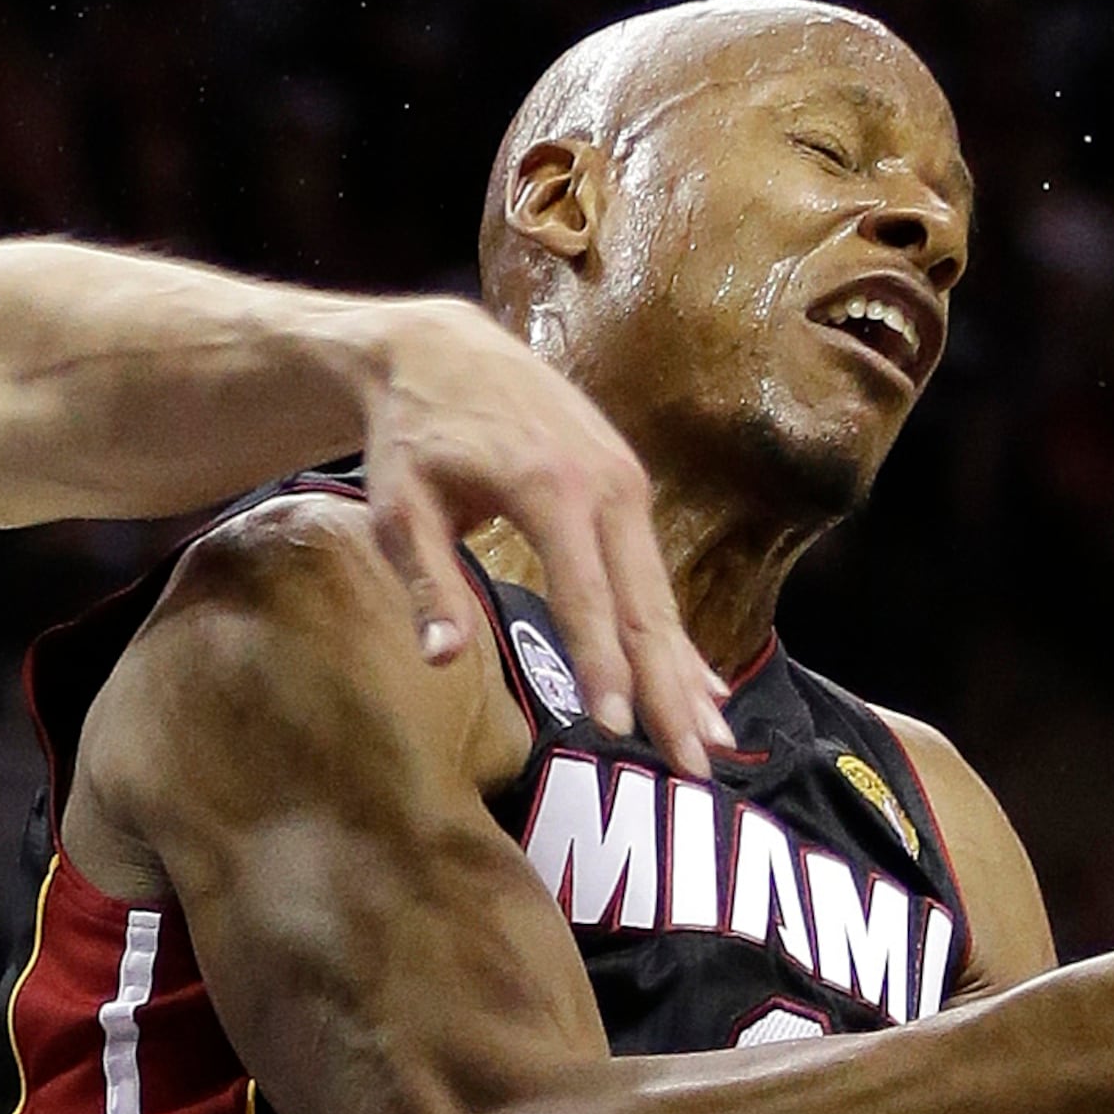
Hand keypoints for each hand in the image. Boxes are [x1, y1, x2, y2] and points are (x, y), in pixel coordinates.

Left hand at [350, 298, 730, 774]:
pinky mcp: (628, 484)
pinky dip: (676, 632)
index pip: (586, 599)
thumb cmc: (413, 432)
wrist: (444, 347)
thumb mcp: (399, 505)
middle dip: (671, 691)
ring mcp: (626, 481)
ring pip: (660, 594)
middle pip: (646, 606)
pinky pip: (654, 572)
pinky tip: (704, 685)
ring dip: (687, 671)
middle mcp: (607, 483)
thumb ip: (427, 582)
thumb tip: (441, 658)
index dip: (603, 669)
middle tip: (695, 766)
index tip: (617, 730)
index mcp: (552, 489)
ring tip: (715, 742)